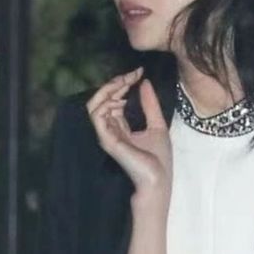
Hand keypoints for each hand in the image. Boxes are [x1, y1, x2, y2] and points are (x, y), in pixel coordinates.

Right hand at [86, 68, 171, 197]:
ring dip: (108, 91)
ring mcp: (106, 135)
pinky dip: (106, 104)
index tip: (138, 73)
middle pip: (101, 100)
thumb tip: (144, 82)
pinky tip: (121, 101)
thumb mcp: (156, 125)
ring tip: (125, 85)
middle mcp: (110, 130)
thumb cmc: (158, 159)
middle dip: (114, 83)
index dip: (122, 84)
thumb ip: (149, 105)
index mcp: (120, 127)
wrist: (158, 181)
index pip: (113, 100)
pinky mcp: (107, 140)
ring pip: (94, 105)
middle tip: (131, 75)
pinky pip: (97, 116)